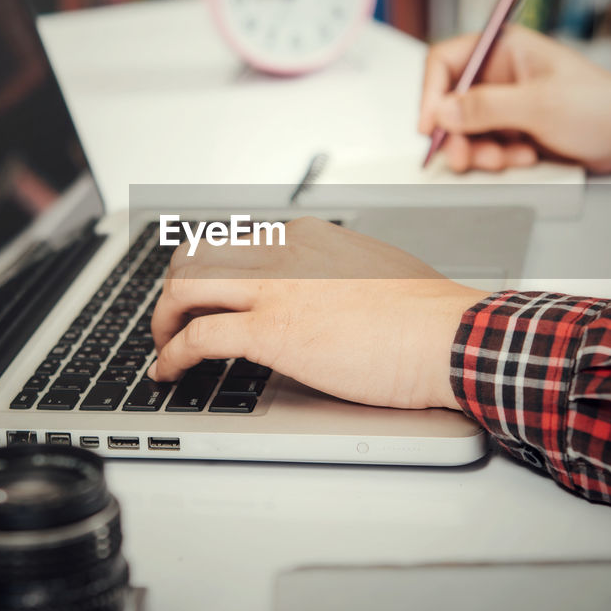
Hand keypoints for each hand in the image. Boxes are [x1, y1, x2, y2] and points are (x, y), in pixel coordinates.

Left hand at [148, 217, 486, 409]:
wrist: (447, 335)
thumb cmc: (425, 315)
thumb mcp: (370, 272)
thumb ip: (332, 277)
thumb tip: (318, 298)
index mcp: (305, 237)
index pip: (234, 244)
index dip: (209, 275)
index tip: (203, 299)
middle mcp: (282, 252)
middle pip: (196, 256)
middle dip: (173, 291)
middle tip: (171, 322)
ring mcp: (273, 289)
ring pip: (184, 288)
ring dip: (163, 321)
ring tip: (163, 349)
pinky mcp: (270, 330)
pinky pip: (198, 337)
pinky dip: (172, 356)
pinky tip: (169, 373)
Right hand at [418, 25, 610, 174]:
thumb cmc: (599, 107)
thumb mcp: (539, 105)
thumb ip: (486, 107)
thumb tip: (441, 111)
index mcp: (504, 49)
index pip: (446, 61)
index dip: (431, 93)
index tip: (431, 126)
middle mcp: (500, 74)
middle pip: (451, 102)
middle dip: (457, 134)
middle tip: (464, 159)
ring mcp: (507, 103)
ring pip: (467, 130)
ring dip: (479, 150)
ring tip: (505, 160)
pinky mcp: (515, 129)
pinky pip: (487, 146)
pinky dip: (498, 158)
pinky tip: (525, 157)